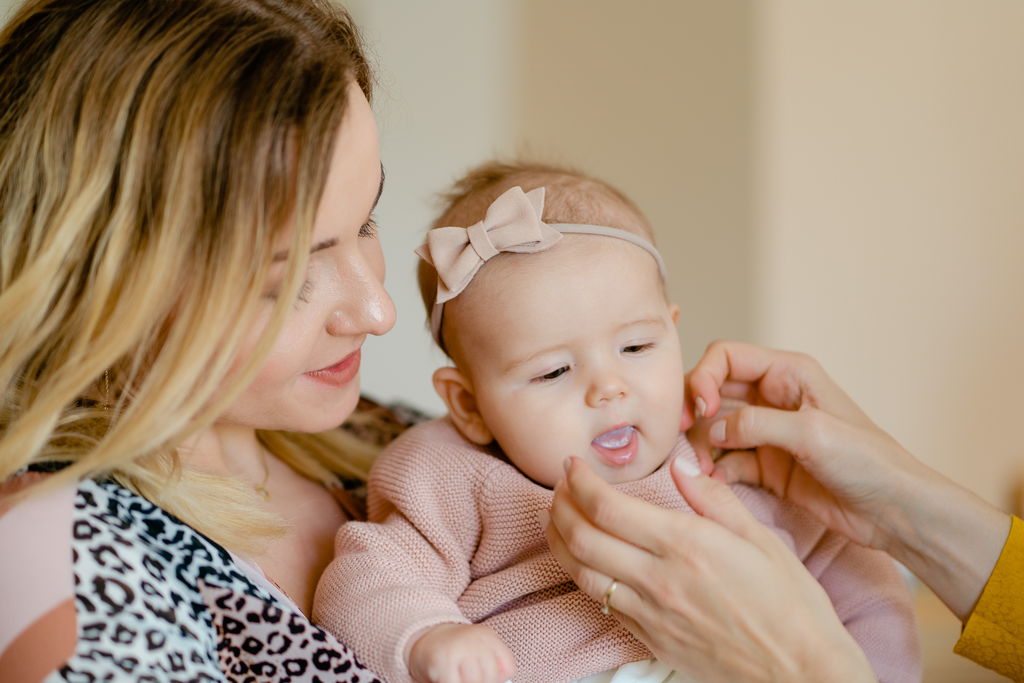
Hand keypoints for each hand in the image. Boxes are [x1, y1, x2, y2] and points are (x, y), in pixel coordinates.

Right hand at [407, 623, 514, 682]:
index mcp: (488, 636)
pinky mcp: (442, 663)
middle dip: (481, 682)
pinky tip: (446, 678)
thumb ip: (494, 666)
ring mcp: (458, 649)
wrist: (425, 638)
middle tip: (466, 677)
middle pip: (491, 677)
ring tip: (457, 676)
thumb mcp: (479, 652)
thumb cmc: (458, 651)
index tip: (487, 677)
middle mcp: (474, 639)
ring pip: (474, 681)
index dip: (498, 679)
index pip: (508, 668)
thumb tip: (503, 682)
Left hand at [543, 457, 873, 681]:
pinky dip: (582, 575)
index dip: (579, 481)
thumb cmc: (791, 605)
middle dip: (559, 506)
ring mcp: (650, 614)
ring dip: (558, 541)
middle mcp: (659, 579)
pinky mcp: (650, 640)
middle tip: (558, 487)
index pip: (607, 506)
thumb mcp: (761, 539)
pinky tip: (583, 560)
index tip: (572, 465)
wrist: (799, 673)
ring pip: (581, 572)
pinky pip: (602, 603)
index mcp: (685, 545)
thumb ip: (713, 497)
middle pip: (582, 537)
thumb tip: (681, 462)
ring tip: (556, 518)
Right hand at [686, 340, 926, 550]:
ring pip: (713, 428)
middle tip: (681, 435)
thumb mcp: (812, 433)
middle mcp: (773, 398)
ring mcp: (767, 434)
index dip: (705, 377)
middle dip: (692, 410)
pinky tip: (713, 483)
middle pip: (712, 390)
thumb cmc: (869, 462)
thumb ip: (756, 424)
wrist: (894, 511)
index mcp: (788, 374)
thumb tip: (712, 429)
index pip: (726, 357)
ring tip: (699, 466)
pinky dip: (715, 470)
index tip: (701, 409)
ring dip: (700, 444)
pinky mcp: (767, 468)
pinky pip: (727, 462)